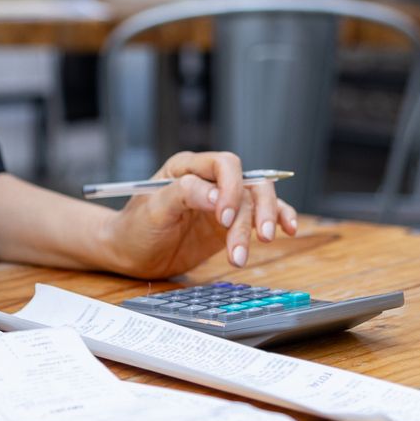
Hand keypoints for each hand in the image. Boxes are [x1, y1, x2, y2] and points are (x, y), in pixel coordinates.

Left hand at [97, 151, 299, 279]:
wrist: (130, 254)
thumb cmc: (135, 227)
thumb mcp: (153, 209)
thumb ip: (183, 194)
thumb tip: (217, 194)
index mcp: (188, 167)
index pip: (224, 165)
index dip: (231, 187)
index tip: (223, 216)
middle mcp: (210, 180)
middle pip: (248, 183)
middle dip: (255, 211)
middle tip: (258, 237)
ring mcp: (222, 202)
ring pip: (257, 203)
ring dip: (261, 225)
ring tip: (243, 255)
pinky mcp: (230, 223)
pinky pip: (260, 216)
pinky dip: (278, 219)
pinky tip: (289, 230)